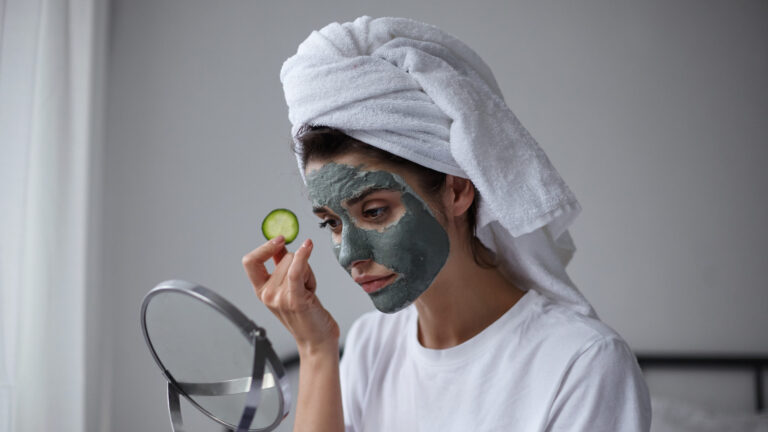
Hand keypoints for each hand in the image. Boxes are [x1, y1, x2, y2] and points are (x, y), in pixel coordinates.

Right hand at [242, 236, 339, 352]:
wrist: (317, 340)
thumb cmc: (307, 314)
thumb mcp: (288, 288)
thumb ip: (281, 265)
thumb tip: (280, 243)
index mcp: (261, 291)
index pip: (251, 261)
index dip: (264, 247)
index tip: (279, 239)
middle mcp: (267, 294)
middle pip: (283, 257)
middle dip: (299, 264)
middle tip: (305, 284)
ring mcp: (279, 298)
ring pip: (295, 261)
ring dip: (308, 271)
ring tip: (309, 290)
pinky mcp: (295, 299)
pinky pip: (297, 270)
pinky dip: (303, 256)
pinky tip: (308, 246)